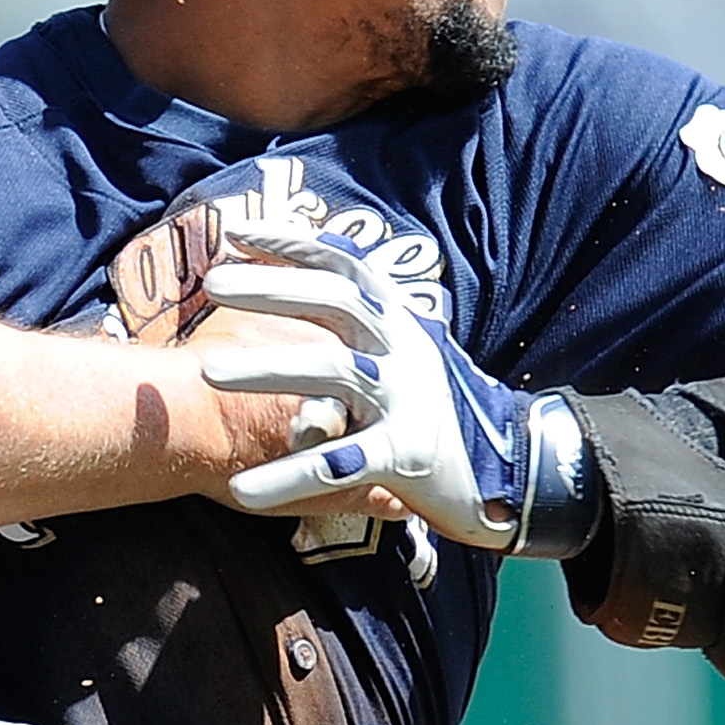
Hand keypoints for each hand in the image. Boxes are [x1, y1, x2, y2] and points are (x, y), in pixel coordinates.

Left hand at [196, 224, 528, 548]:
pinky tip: (242, 491)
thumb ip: (363, 319)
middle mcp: (404, 351)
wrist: (516, 470)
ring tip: (208, 370)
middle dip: (273, 289)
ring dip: (269, 368)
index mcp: (398, 324)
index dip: (296, 245)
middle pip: (338, 303)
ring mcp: (408, 400)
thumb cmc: (438, 409)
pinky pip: (342, 462)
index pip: (347, 268)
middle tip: (213, 282)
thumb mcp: (406, 352)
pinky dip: (291, 475)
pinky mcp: (407, 456)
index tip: (239, 232)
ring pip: (336, 373)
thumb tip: (315, 275)